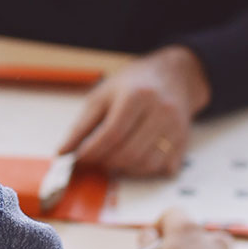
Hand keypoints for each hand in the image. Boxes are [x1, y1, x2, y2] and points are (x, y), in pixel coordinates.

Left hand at [60, 46, 209, 174]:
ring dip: (124, 170)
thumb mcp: (103, 95)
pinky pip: (162, 168)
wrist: (174, 77)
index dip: (93, 151)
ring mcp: (176, 128)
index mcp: (137, 95)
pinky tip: (132, 161)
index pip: (112, 133)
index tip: (79, 159)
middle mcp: (161, 111)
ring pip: (146, 164)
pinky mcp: (184, 141)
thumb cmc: (134, 85)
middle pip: (129, 152)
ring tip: (111, 160)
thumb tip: (63, 152)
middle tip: (94, 161)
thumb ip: (82, 125)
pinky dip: (143, 171)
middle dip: (106, 162)